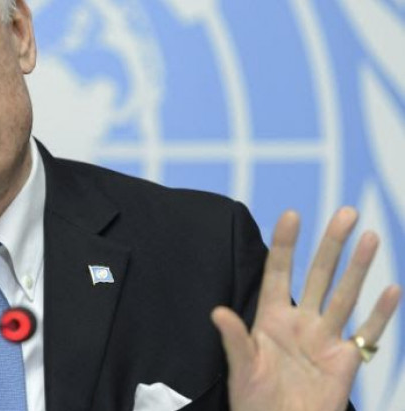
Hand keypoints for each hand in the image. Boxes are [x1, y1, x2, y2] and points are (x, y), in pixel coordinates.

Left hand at [212, 207, 400, 410]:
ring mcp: (325, 338)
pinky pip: (367, 332)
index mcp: (271, 318)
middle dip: (331, 244)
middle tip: (346, 213)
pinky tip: (392, 288)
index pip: (278, 271)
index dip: (285, 244)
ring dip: (359, 267)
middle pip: (318, 274)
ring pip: (345, 294)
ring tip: (370, 237)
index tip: (292, 214)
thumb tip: (217, 312)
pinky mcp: (345, 360)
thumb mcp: (241, 369)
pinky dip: (380, 313)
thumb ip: (234, 340)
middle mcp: (300, 322)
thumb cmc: (254, 403)